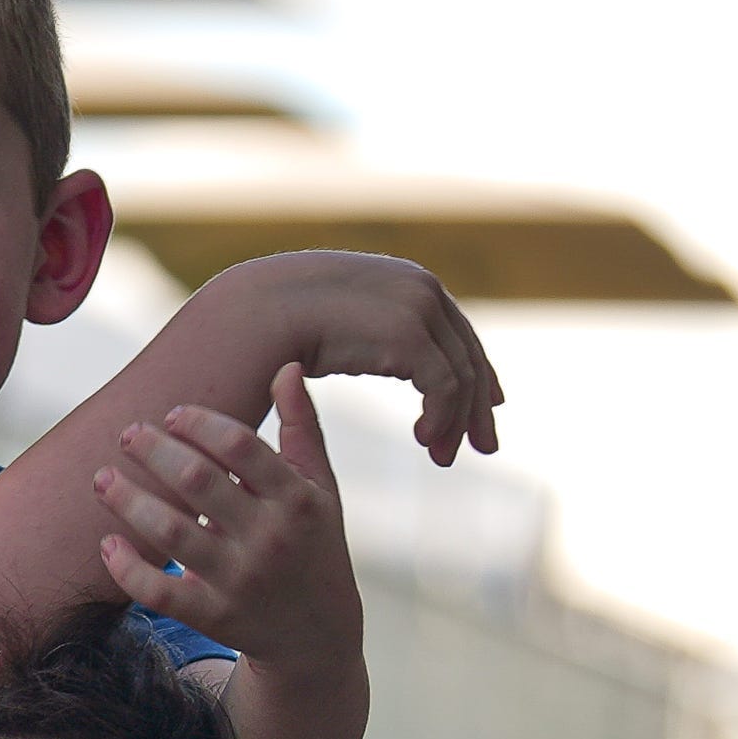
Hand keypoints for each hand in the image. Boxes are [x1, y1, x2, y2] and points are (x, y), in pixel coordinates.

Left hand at [94, 365, 361, 673]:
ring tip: (101, 478)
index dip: (199, 422)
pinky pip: (159, 592)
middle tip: (127, 434)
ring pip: (170, 533)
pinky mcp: (214, 617)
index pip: (239, 445)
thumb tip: (286, 367)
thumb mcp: (322, 488)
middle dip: (153, 450)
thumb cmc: (315, 547)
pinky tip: (108, 542)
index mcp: (296, 499)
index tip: (172, 415)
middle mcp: (269, 539)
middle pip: (197, 481)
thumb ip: (303, 429)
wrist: (318, 636)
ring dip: (128, 501)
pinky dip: (127, 568)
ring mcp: (239, 581)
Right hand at [216, 251, 501, 464]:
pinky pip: (444, 387)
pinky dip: (441, 419)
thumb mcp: (337, 322)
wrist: (250, 318)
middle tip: (483, 449)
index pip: (457, 330)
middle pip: (468, 353)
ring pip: (461, 375)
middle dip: (477, 407)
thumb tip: (380, 347)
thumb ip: (368, 333)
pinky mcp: (409, 334)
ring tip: (442, 458)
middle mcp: (419, 286)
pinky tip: (423, 441)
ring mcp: (418, 306)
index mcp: (405, 280)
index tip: (486, 409)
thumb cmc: (278, 326)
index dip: (476, 372)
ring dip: (457, 423)